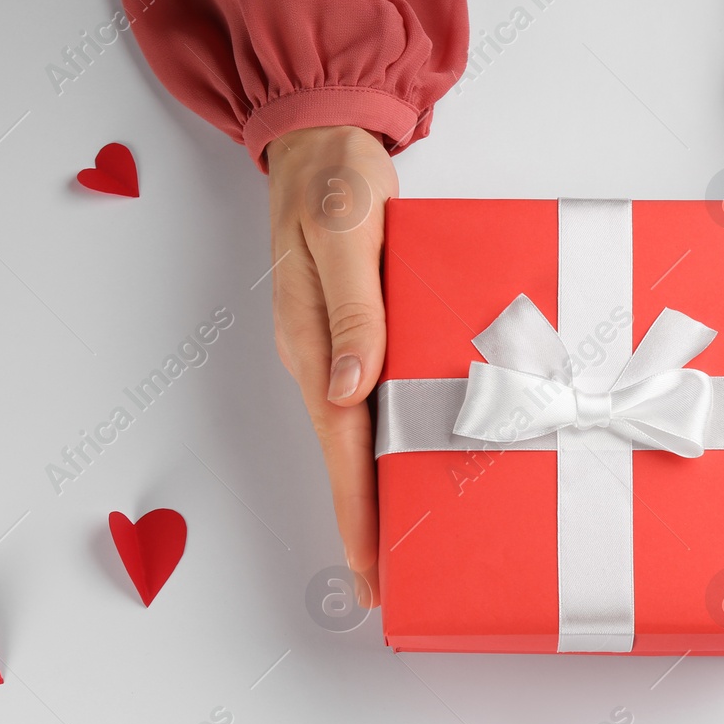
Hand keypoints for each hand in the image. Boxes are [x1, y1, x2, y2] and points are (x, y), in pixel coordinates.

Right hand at [267, 126, 397, 606]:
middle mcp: (320, 355)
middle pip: (346, 456)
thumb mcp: (343, 232)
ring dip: (377, 489)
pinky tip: (413, 461)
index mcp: (310, 341)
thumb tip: (348, 387)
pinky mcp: (359, 330)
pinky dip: (389, 440)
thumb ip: (350, 308)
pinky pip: (373, 400)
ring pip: (359, 435)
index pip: (337, 445)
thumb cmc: (333, 179)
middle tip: (387, 584)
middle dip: (365, 522)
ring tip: (402, 547)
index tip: (368, 569)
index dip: (354, 510)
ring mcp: (337, 345)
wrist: (324, 138)